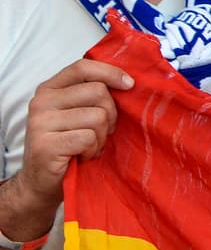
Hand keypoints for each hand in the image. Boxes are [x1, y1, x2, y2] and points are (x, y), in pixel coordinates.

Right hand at [15, 61, 133, 227]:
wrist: (43, 182)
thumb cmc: (69, 145)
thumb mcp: (79, 114)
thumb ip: (94, 96)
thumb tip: (131, 83)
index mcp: (50, 89)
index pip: (83, 67)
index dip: (110, 73)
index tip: (129, 85)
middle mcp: (42, 101)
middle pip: (98, 92)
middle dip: (110, 114)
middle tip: (100, 132)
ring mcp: (41, 122)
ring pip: (98, 116)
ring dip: (102, 136)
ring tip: (88, 146)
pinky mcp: (45, 144)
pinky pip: (89, 138)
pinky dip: (93, 149)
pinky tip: (82, 156)